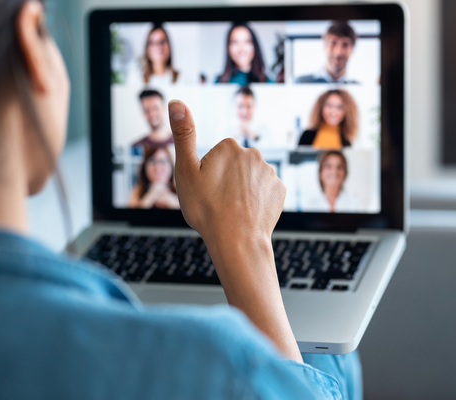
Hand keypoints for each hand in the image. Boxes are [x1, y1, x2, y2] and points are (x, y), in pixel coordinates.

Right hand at [168, 103, 284, 245]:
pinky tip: (248, 214)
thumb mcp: (186, 171)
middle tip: (217, 202)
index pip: (215, 156)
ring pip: (249, 180)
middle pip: (233, 166)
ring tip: (232, 210)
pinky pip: (264, 192)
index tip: (205, 189)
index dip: (206, 174)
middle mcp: (254, 154)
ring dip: (241, 191)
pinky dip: (257, 201)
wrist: (237, 241)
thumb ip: (183, 135)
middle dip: (225, 180)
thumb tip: (175, 102)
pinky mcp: (280, 191)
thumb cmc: (207, 208)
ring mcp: (270, 173)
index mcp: (230, 146)